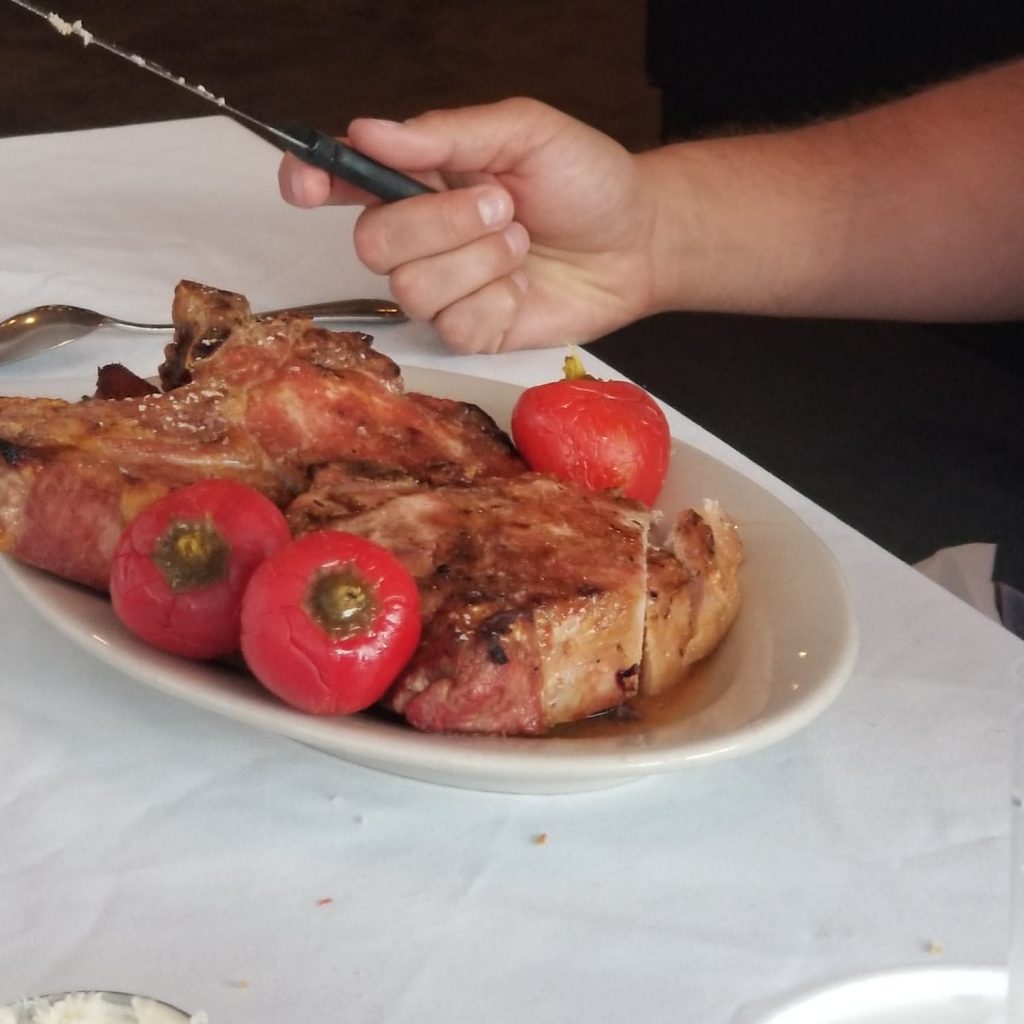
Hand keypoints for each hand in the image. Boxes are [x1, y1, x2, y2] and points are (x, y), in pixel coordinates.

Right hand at [279, 99, 658, 352]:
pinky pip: (453, 325)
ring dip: (477, 259)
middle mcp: (420, 235)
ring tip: (520, 242)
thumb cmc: (585, 180)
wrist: (637, 241)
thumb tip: (369, 132)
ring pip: (412, 288)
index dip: (313, 181)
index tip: (307, 186)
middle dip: (439, 222)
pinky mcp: (469, 332)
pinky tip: (522, 285)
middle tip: (500, 205)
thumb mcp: (524, 131)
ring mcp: (443, 288)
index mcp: (420, 178)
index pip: (343, 180)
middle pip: (372, 244)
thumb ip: (445, 135)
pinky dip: (497, 300)